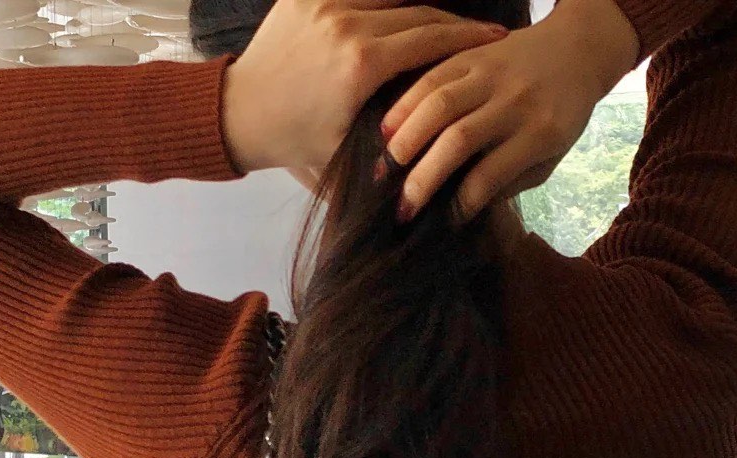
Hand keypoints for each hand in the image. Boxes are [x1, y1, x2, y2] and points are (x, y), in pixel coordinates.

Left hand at [221, 0, 510, 178]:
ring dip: (427, 7)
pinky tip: (414, 9)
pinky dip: (392, 0)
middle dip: (456, 24)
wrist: (239, 112)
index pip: (431, 42)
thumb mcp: (349, 157)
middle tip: (488, 34)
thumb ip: (394, 152)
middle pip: (419, 13)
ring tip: (452, 23)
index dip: (468, 42)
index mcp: (361, 66)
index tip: (497, 44)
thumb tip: (442, 162)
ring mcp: (328, 2)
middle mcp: (347, 24)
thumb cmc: (295, 145)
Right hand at [381, 0, 639, 223]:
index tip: (444, 222)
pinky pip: (433, 75)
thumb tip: (466, 206)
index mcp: (540, 133)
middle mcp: (515, 101)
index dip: (463, 203)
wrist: (575, 50)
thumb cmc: (560, 115)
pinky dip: (406, 103)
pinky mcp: (473, 54)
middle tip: (401, 210)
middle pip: (459, 141)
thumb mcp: (550, 158)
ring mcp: (492, 73)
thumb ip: (512, 181)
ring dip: (406, 140)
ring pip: (440, 105)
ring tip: (385, 171)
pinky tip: (387, 130)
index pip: (491, 175)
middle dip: (424, 180)